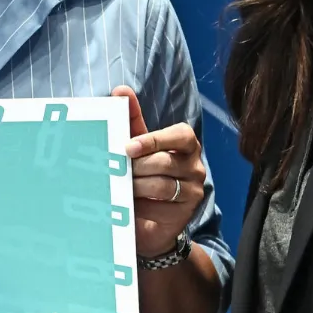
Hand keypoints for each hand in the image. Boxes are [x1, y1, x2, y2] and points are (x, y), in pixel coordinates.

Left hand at [115, 85, 206, 260]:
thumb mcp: (137, 149)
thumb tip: (120, 91)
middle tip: (117, 171)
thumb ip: (132, 120)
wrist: (148, 221)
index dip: (154, 139)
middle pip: (165, 162)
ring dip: (136, 186)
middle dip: (136, 167)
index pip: (181, 134)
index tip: (128, 147)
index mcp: (185, 144)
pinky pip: (161, 207)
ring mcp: (194, 190)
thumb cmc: (143, 177)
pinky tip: (131, 206)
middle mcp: (195, 165)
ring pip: (162, 185)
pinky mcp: (187, 212)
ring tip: (121, 187)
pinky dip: (142, 205)